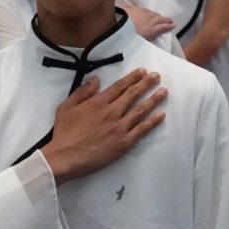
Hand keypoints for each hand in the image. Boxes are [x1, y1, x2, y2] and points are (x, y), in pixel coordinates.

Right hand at [41, 69, 167, 182]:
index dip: (132, 78)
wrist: (66, 157)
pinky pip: (142, 130)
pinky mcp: (124, 143)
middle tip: (157, 76)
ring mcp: (120, 127)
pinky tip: (161, 115)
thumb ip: (82, 91)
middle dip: (146, 84)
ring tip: (164, 92)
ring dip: (153, 99)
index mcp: (98, 102)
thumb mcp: (66, 107)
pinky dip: (153, 122)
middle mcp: (112, 112)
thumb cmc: (64, 133)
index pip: (119, 86)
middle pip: (133, 95)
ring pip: (141, 110)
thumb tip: (96, 79)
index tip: (143, 71)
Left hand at [122, 4, 174, 39]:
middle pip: (160, 19)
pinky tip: (147, 11)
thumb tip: (149, 41)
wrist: (115, 24)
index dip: (168, 26)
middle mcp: (149, 20)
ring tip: (160, 16)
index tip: (173, 25)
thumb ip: (145, 39)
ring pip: (153, 13)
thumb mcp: (138, 42)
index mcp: (151, 30)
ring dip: (158, 15)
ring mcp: (142, 13)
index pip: (162, 27)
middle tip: (170, 20)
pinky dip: (148, 11)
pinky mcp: (134, 8)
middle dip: (166, 19)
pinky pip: (144, 10)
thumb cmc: (127, 37)